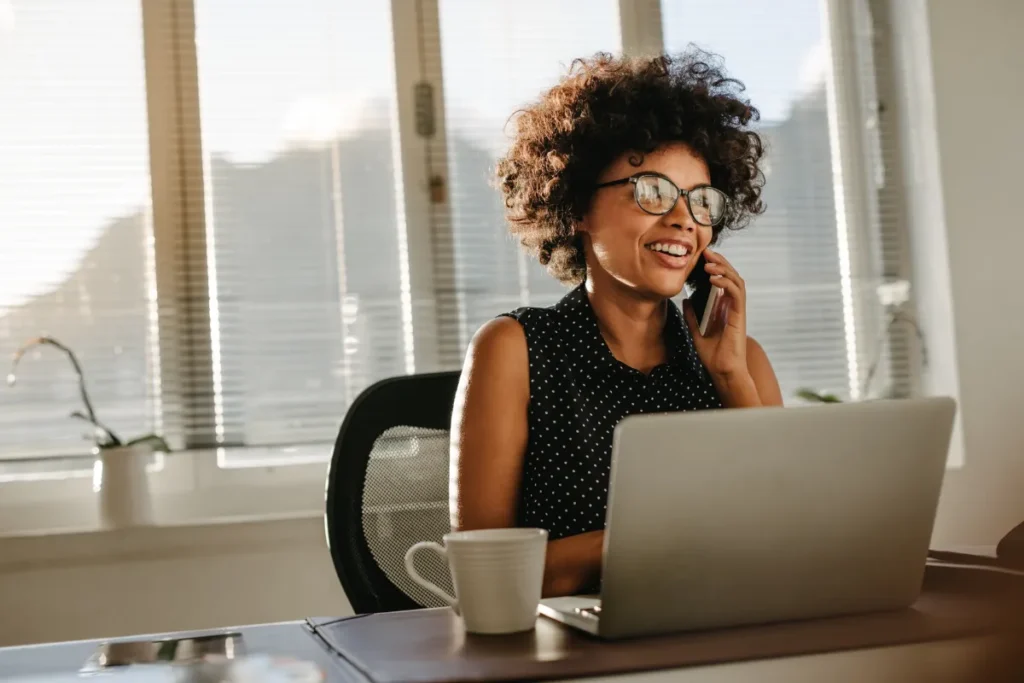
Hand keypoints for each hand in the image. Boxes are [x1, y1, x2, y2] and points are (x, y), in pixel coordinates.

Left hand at [683, 248, 748, 381]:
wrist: (722, 371)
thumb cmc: (713, 355)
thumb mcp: (696, 331)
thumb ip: (692, 315)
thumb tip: (685, 300)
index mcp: (724, 307)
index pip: (722, 280)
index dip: (715, 267)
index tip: (702, 257)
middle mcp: (732, 306)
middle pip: (731, 276)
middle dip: (720, 262)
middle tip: (706, 252)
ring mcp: (737, 310)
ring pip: (736, 281)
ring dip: (723, 269)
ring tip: (709, 263)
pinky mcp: (739, 316)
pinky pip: (736, 294)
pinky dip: (726, 283)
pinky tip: (713, 279)